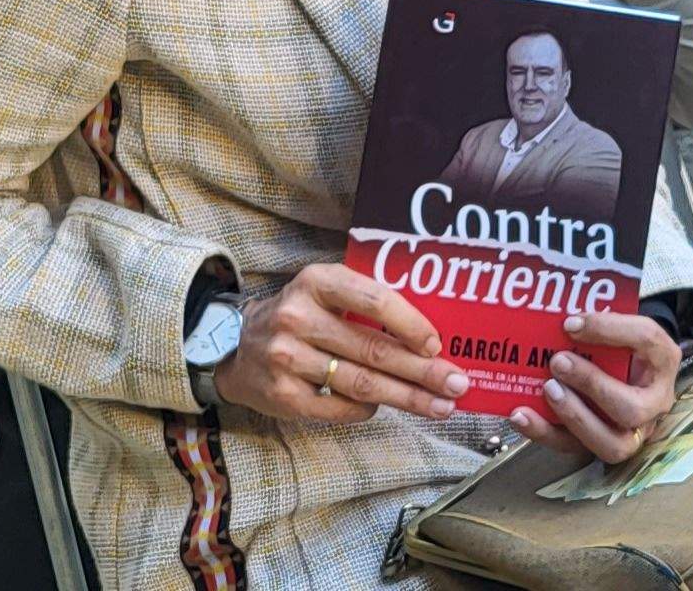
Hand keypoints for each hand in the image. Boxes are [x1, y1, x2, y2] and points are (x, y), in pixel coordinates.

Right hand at [211, 262, 467, 425]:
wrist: (235, 348)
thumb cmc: (299, 318)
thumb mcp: (325, 293)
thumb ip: (367, 306)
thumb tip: (430, 341)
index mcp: (317, 282)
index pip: (374, 300)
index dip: (411, 324)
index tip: (437, 344)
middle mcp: (299, 317)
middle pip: (374, 350)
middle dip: (423, 371)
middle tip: (457, 384)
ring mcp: (287, 358)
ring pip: (362, 383)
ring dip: (407, 397)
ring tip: (440, 406)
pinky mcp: (283, 395)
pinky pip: (340, 408)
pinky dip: (367, 410)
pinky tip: (385, 408)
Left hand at [507, 311, 683, 463]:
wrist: (632, 371)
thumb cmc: (624, 345)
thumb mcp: (624, 326)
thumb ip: (603, 321)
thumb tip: (563, 320)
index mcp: (663, 360)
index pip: (646, 339)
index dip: (610, 329)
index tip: (571, 323)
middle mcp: (654, 403)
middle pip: (632, 409)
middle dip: (592, 386)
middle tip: (558, 362)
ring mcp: (632, 432)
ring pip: (611, 444)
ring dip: (574, 416)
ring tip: (547, 389)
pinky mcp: (601, 445)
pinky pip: (574, 448)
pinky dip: (544, 432)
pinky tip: (520, 415)